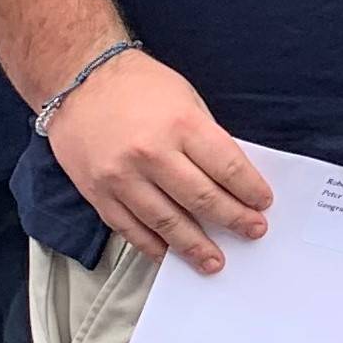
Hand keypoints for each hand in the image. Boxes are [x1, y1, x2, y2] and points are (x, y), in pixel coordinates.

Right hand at [42, 48, 270, 273]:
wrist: (78, 82)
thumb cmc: (140, 86)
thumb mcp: (186, 100)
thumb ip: (205, 138)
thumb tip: (229, 177)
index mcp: (182, 126)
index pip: (227, 167)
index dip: (249, 189)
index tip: (264, 203)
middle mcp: (152, 155)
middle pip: (201, 198)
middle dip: (232, 219)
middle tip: (253, 232)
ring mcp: (121, 178)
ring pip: (166, 222)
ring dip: (194, 245)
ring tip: (214, 260)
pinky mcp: (97, 194)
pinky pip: (129, 228)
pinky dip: (152, 246)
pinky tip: (170, 255)